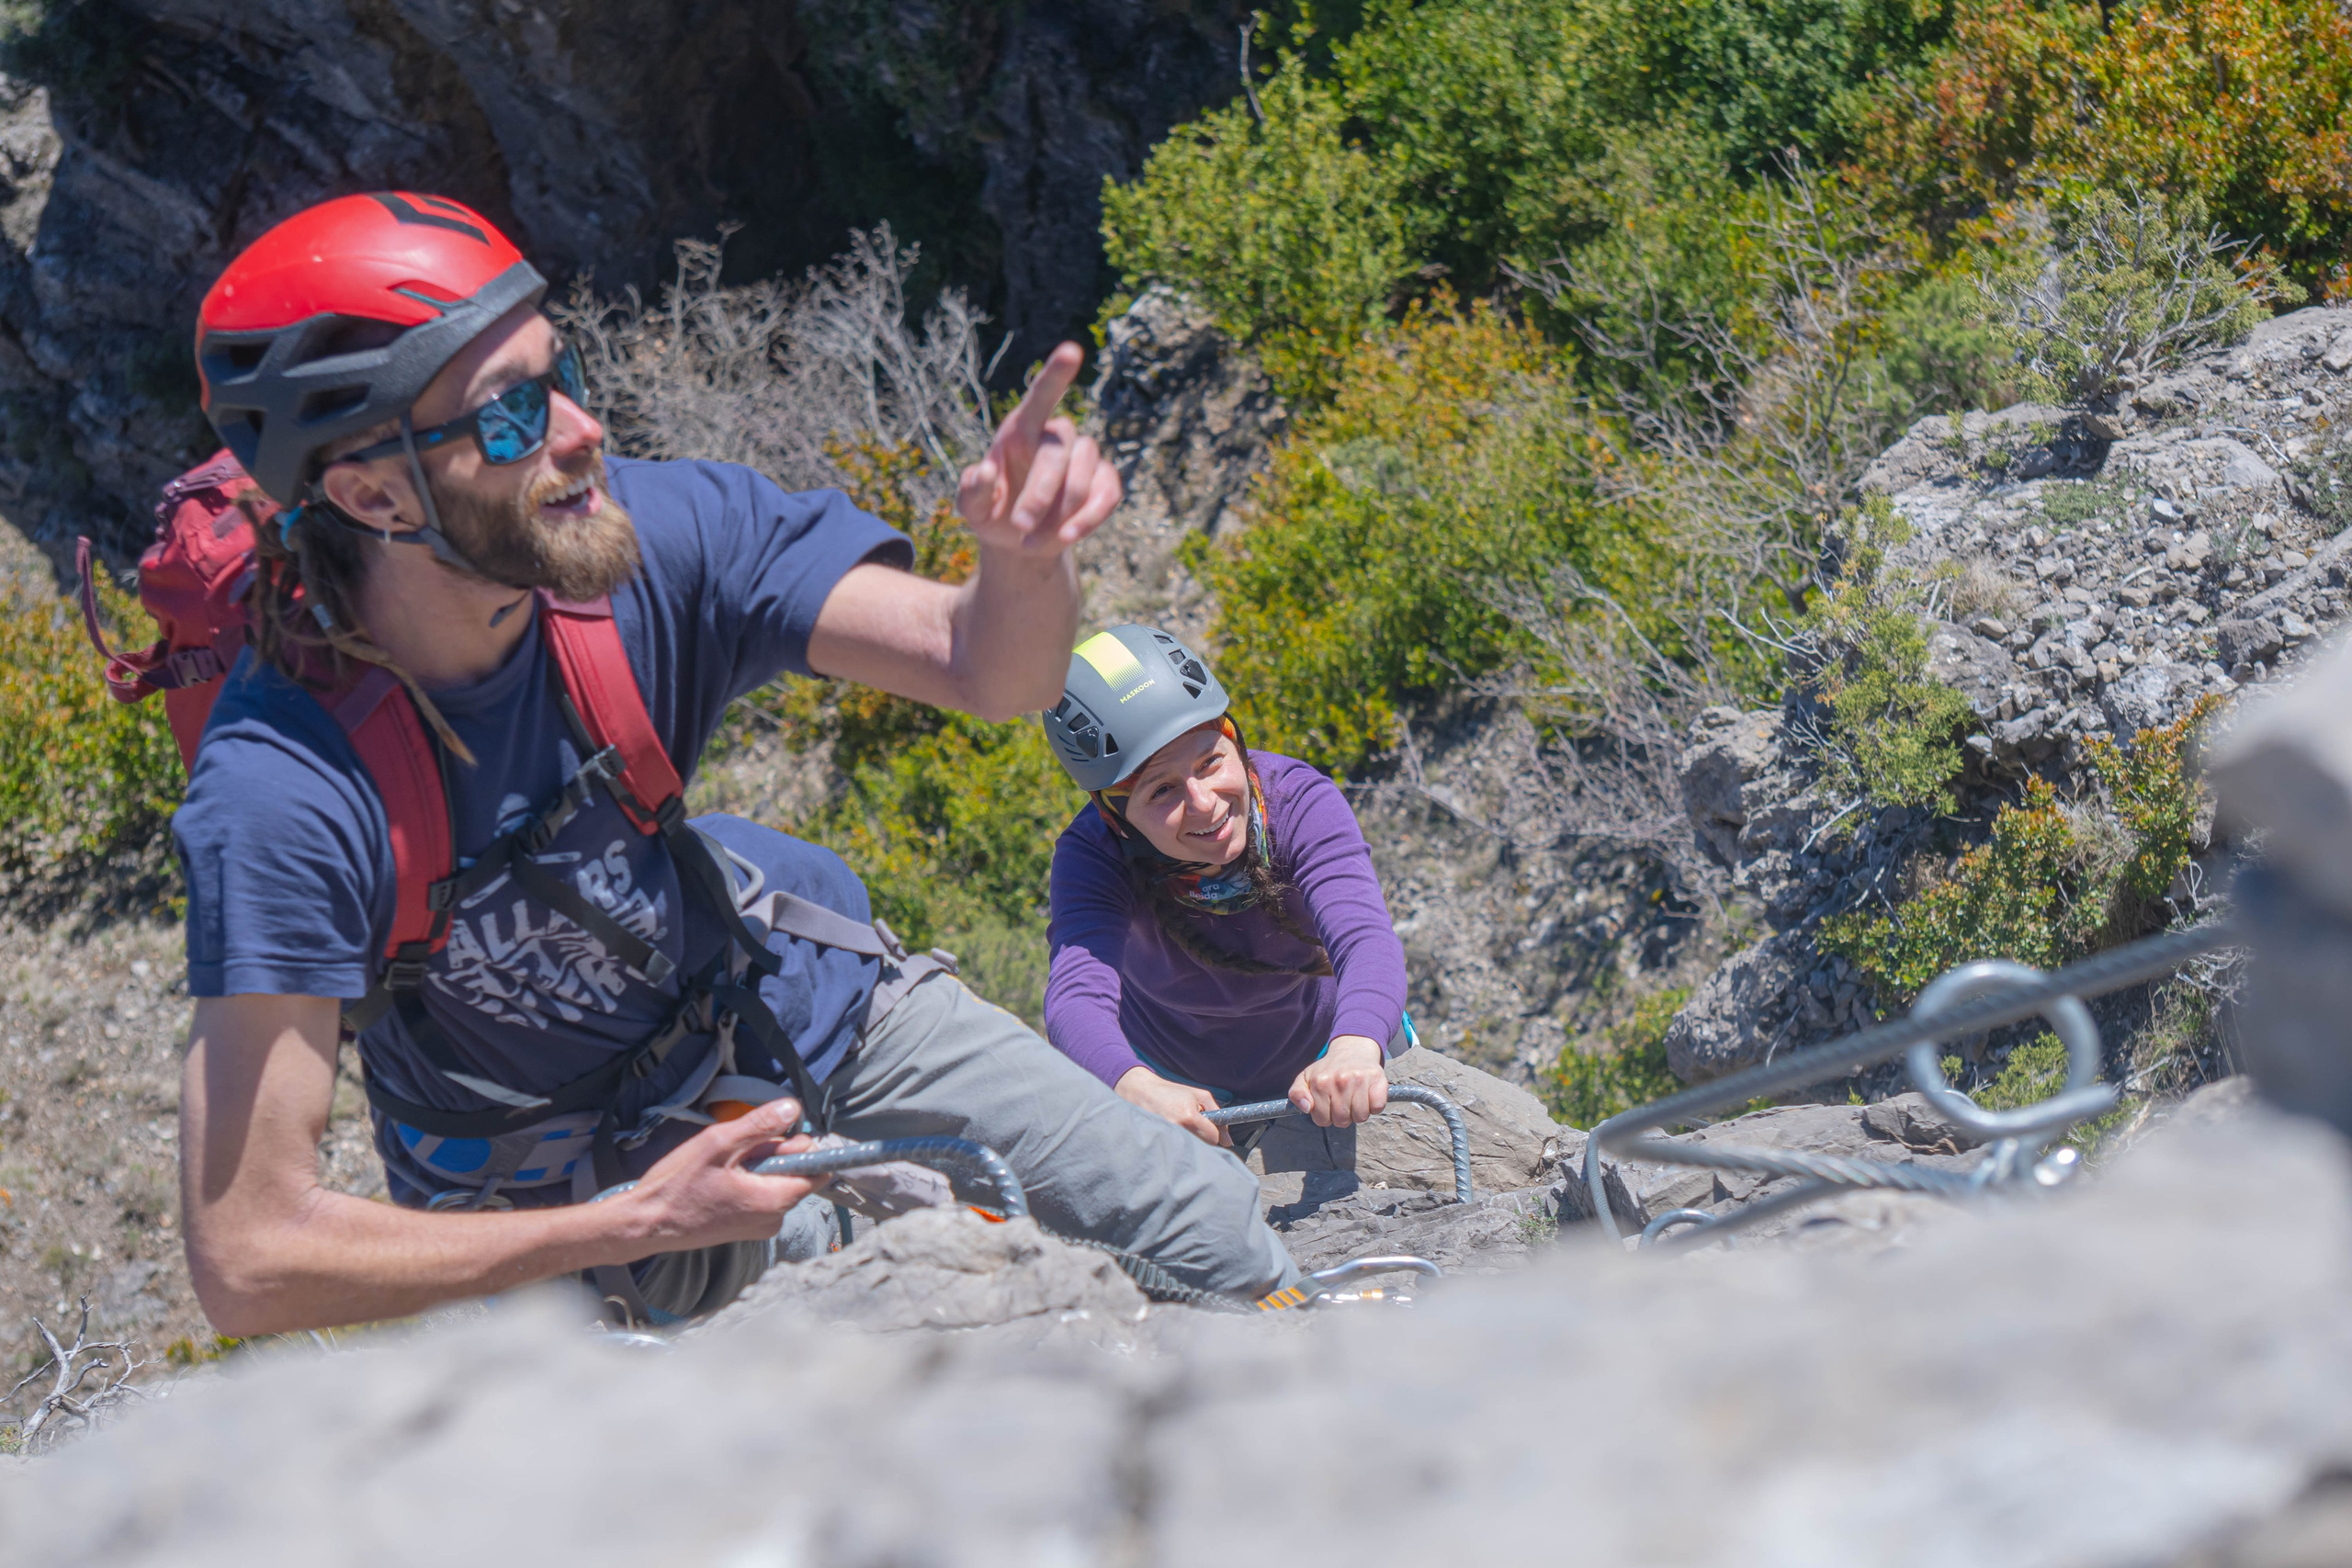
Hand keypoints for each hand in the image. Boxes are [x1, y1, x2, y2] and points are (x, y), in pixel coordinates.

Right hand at [615, 1097, 822, 1252]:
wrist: (645, 1224)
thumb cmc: (677, 1186)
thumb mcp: (718, 1145)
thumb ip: (760, 1126)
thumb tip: (793, 1109)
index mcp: (775, 1201)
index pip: (817, 1171)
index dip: (802, 1146)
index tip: (776, 1135)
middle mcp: (774, 1219)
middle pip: (794, 1173)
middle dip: (773, 1153)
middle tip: (737, 1149)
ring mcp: (759, 1226)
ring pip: (775, 1182)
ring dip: (756, 1166)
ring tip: (723, 1165)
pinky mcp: (745, 1227)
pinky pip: (761, 1195)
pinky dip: (747, 1180)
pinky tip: (720, 1177)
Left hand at [955, 342, 1121, 556]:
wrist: (1021, 541)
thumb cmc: (992, 513)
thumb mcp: (971, 508)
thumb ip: (970, 491)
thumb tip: (985, 470)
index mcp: (1021, 430)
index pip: (1040, 397)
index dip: (1056, 375)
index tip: (1072, 351)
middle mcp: (1057, 437)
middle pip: (1058, 452)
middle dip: (1040, 493)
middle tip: (1020, 528)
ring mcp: (1085, 458)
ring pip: (1083, 475)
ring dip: (1060, 514)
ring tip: (1033, 541)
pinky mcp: (1105, 483)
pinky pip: (1108, 495)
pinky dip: (1088, 520)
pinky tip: (1066, 537)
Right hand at [1115, 1065, 1232, 1148]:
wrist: (1142, 1092)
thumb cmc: (1172, 1092)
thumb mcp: (1199, 1095)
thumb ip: (1217, 1114)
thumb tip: (1228, 1141)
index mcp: (1189, 1117)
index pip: (1212, 1139)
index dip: (1215, 1134)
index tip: (1210, 1127)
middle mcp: (1178, 1129)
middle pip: (1203, 1147)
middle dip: (1204, 1139)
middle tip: (1196, 1127)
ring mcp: (1167, 1138)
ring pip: (1192, 1150)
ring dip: (1193, 1142)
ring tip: (1183, 1128)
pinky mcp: (1159, 1143)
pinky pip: (1178, 1150)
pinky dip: (1180, 1144)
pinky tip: (1175, 1133)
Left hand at [1289, 1036, 1388, 1128]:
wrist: (1352, 1050)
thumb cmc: (1328, 1069)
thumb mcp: (1305, 1078)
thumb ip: (1297, 1093)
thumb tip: (1307, 1108)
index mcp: (1320, 1082)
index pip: (1322, 1120)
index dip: (1325, 1117)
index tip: (1329, 1106)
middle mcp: (1340, 1080)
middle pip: (1342, 1120)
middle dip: (1342, 1117)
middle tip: (1343, 1103)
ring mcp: (1360, 1079)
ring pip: (1360, 1116)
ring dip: (1358, 1113)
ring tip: (1355, 1100)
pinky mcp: (1378, 1080)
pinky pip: (1377, 1108)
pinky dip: (1374, 1107)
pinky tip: (1367, 1096)